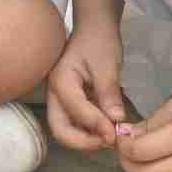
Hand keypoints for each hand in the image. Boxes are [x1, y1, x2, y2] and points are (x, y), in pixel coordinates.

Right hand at [45, 26, 132, 151]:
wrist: (94, 28)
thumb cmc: (98, 41)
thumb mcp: (107, 65)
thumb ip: (109, 93)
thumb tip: (116, 120)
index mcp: (61, 82)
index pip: (75, 112)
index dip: (96, 126)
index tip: (116, 134)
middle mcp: (55, 95)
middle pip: (60, 130)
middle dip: (84, 142)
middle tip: (109, 141)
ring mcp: (61, 101)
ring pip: (67, 130)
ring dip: (88, 139)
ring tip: (112, 137)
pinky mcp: (71, 104)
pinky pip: (77, 124)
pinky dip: (91, 131)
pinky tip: (109, 128)